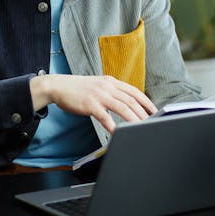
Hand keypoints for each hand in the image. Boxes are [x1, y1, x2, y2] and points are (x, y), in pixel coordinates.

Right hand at [30, 74, 156, 131]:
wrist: (59, 86)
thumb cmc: (79, 89)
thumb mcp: (99, 85)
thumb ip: (112, 92)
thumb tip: (127, 103)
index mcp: (112, 82)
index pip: (134, 91)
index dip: (146, 101)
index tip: (155, 110)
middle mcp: (108, 87)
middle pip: (131, 100)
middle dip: (143, 113)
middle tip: (152, 122)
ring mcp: (100, 95)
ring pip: (122, 108)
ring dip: (133, 119)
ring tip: (141, 128)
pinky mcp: (90, 105)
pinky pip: (105, 117)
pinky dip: (113, 126)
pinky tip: (118, 133)